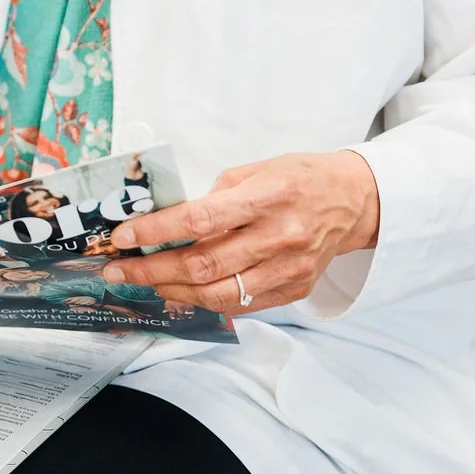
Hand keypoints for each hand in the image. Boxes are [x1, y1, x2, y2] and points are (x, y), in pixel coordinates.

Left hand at [99, 150, 380, 316]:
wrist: (355, 201)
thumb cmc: (299, 178)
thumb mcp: (255, 169)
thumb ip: (215, 196)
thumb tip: (169, 220)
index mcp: (267, 197)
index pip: (200, 220)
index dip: (156, 232)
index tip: (122, 238)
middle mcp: (280, 237)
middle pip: (205, 264)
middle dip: (152, 270)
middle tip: (118, 270)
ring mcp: (289, 269)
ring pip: (220, 293)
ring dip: (173, 291)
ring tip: (144, 282)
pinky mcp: (295, 289)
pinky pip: (241, 304)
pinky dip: (205, 300)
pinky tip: (180, 291)